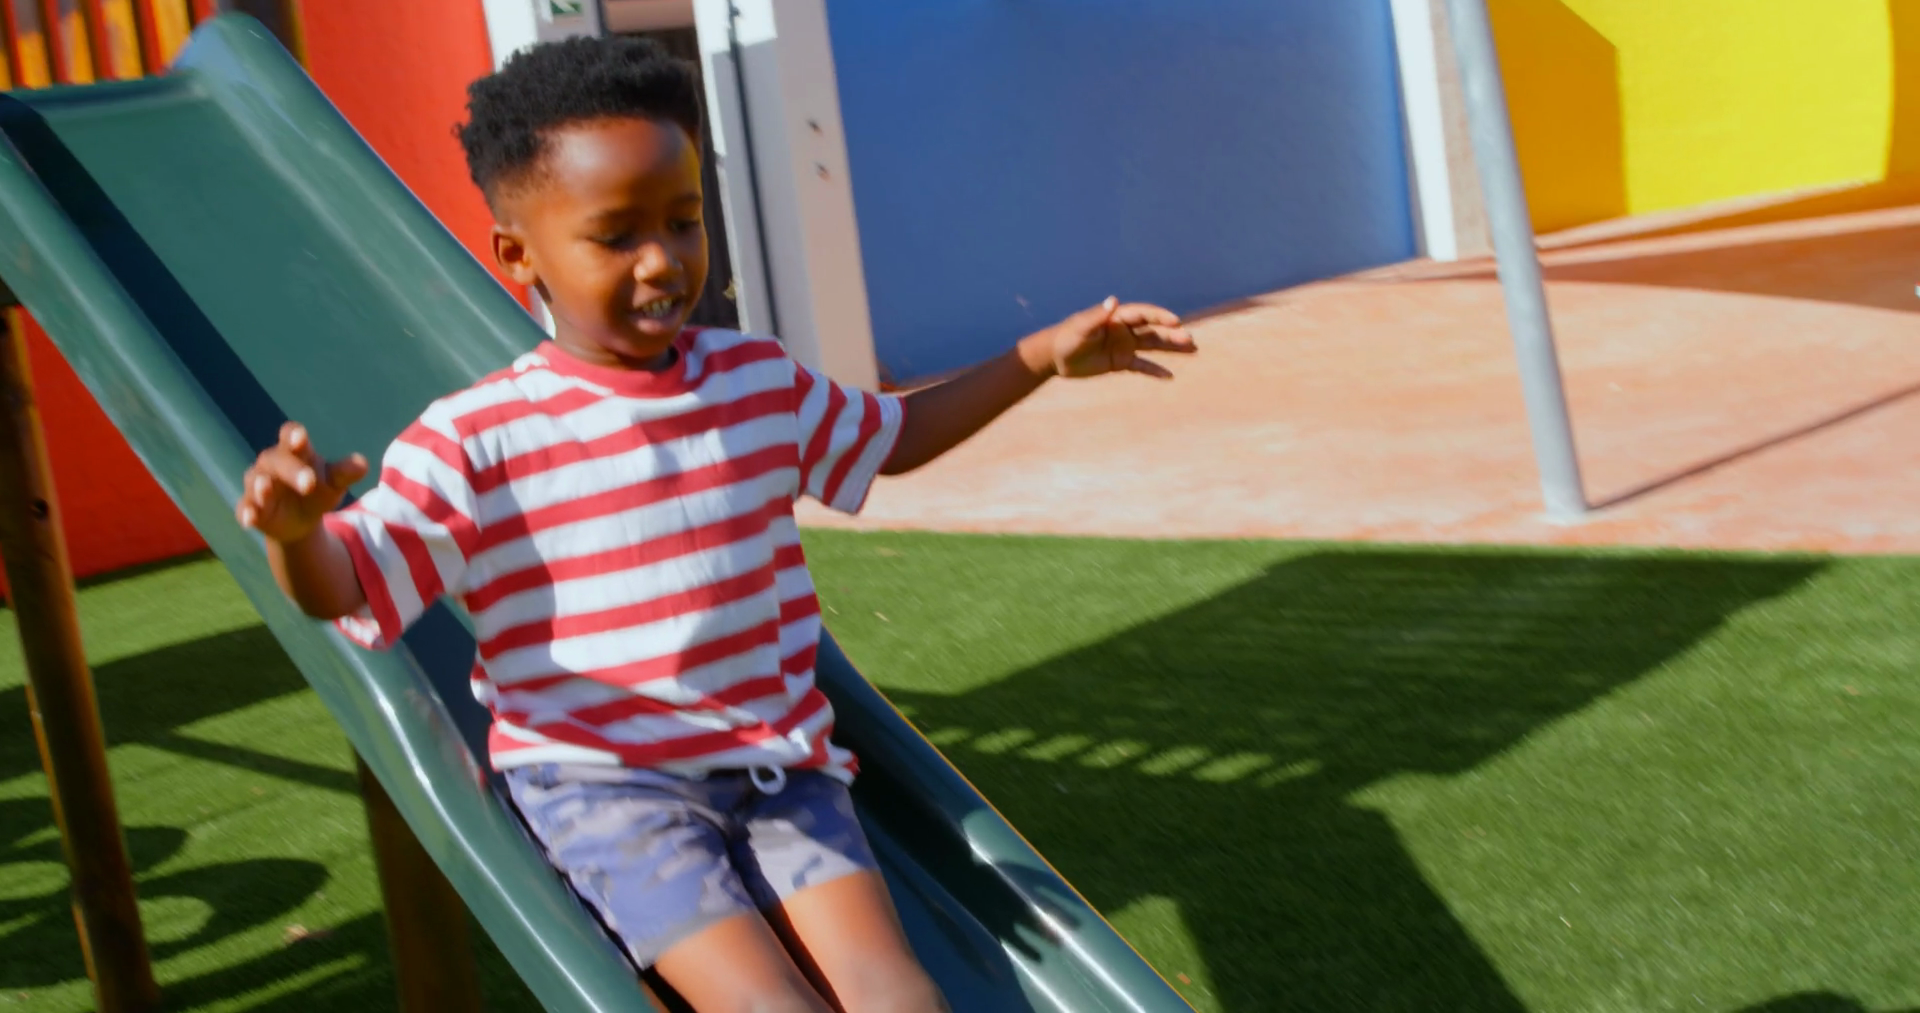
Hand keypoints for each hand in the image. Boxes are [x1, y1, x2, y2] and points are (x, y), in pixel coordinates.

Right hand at [236, 422, 368, 543]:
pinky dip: (247, 512)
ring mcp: (258, 485)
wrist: (302, 521)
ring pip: (254, 481)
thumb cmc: (318, 490)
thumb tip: (363, 464)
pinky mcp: (250, 507)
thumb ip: (345, 472)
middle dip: (291, 470)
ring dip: (259, 486)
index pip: (290, 436)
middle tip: (309, 483)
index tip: (300, 438)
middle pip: (276, 460)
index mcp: (295, 452)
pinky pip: (245, 508)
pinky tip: (249, 519)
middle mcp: (272, 464)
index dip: (294, 436)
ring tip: (265, 489)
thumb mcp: (335, 483)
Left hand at [1021, 296, 1196, 379]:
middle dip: (1172, 334)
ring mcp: (1125, 346)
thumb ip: (1097, 316)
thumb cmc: (1067, 337)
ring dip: (1171, 348)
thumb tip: (1113, 301)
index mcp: (1117, 318)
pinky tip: (1170, 375)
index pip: (1143, 315)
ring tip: (1193, 350)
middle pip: (1153, 330)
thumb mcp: (1080, 327)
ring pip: (1153, 345)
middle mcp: (1125, 330)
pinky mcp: (1120, 362)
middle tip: (1191, 340)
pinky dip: (1155, 370)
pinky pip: (1142, 365)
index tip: (1176, 321)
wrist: (1055, 357)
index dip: (1160, 316)